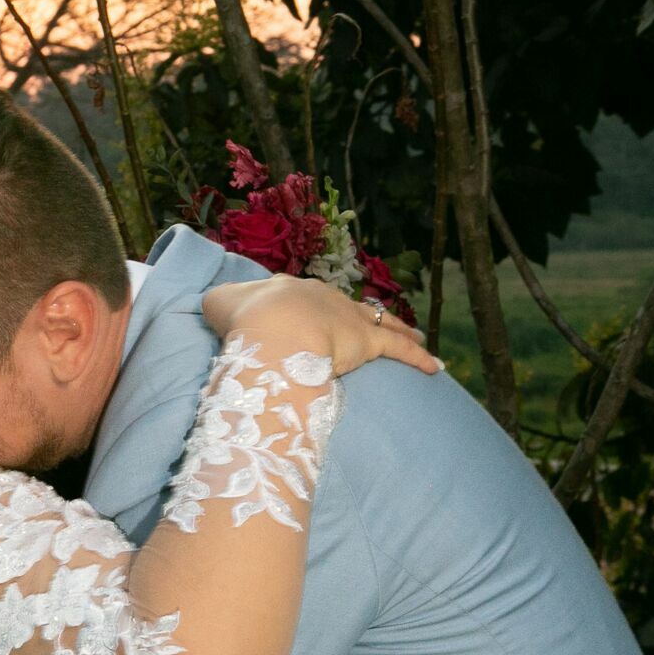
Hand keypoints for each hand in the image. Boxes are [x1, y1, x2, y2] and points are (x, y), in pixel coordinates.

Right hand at [200, 274, 441, 376]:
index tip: (303, 316)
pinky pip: (400, 349)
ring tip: (413, 335)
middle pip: (344, 305)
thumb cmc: (244, 318)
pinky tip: (434, 366)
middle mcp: (324, 296)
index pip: (300, 294)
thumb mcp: (219, 305)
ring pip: (379, 320)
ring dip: (397, 328)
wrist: (273, 325)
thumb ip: (221, 304)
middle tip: (362, 326)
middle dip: (354, 316)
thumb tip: (220, 305)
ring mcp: (349, 317)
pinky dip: (418, 357)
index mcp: (288, 288)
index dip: (301, 306)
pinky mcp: (368, 341)